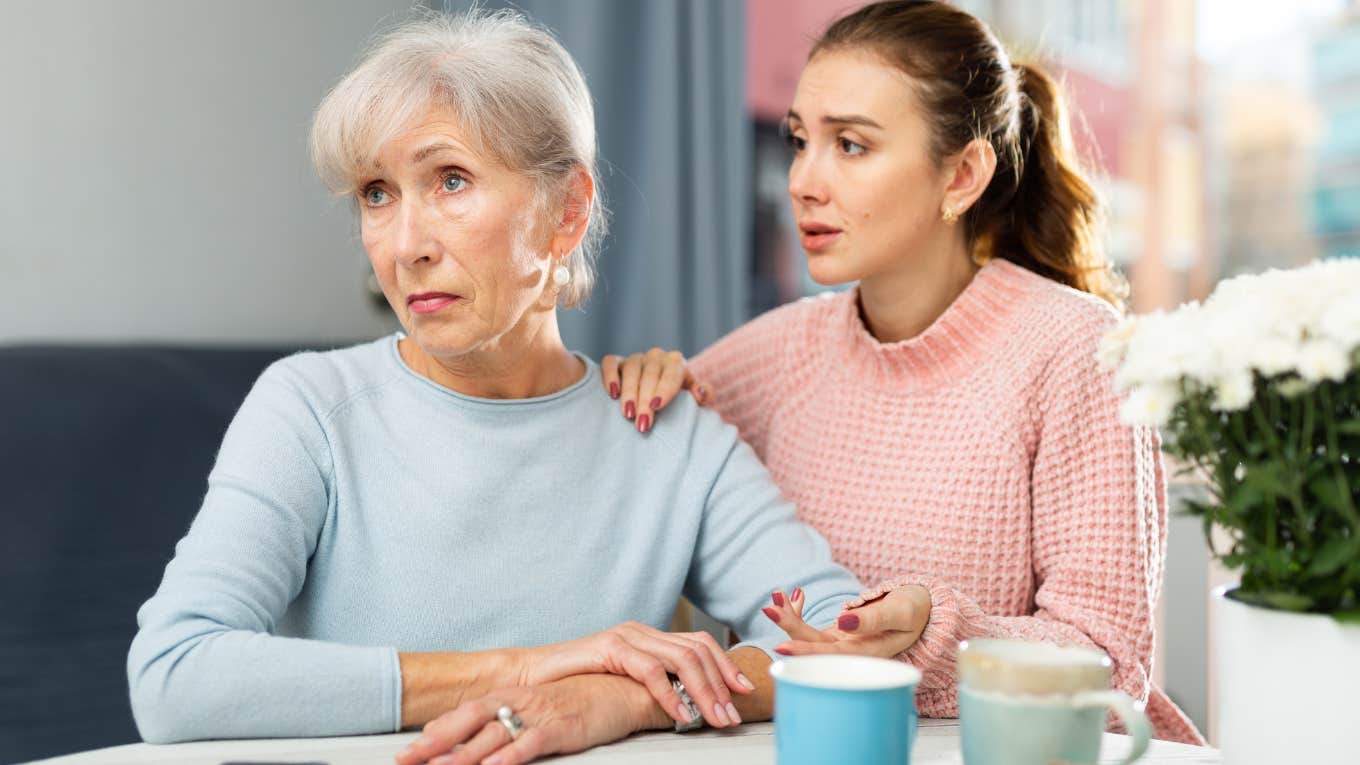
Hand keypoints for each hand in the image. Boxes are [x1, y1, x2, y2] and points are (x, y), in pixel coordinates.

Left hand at [395, 674, 658, 764]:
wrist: (622, 690)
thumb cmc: (578, 703)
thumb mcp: (536, 710)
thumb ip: (506, 724)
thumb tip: (474, 744)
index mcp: (510, 697)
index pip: (464, 714)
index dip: (434, 733)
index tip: (406, 752)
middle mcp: (520, 702)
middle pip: (470, 721)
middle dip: (436, 743)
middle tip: (406, 760)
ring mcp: (540, 713)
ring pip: (495, 734)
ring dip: (465, 754)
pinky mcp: (563, 725)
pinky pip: (533, 741)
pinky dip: (512, 754)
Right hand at [523, 622, 751, 727]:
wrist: (532, 678)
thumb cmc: (577, 685)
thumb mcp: (623, 684)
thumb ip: (653, 686)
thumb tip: (691, 706)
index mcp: (649, 637)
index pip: (699, 644)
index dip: (725, 666)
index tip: (744, 691)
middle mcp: (642, 631)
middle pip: (697, 651)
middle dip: (721, 684)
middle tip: (733, 714)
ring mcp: (627, 636)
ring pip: (681, 659)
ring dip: (703, 691)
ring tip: (714, 718)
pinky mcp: (610, 647)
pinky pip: (650, 670)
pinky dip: (670, 693)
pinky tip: (680, 714)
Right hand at [600, 349, 711, 433]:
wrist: (662, 391)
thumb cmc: (679, 398)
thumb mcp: (694, 398)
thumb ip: (704, 395)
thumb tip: (701, 392)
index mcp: (676, 363)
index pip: (672, 372)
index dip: (665, 389)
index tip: (657, 406)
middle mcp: (656, 357)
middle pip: (650, 374)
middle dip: (645, 400)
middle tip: (642, 423)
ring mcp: (636, 358)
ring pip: (631, 369)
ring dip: (629, 392)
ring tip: (627, 414)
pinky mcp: (618, 362)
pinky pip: (610, 362)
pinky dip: (610, 375)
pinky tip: (612, 393)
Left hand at [761, 585, 931, 658]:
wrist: (922, 607)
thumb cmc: (916, 608)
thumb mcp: (900, 611)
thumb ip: (872, 618)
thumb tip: (842, 622)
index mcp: (868, 652)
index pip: (831, 655)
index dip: (806, 652)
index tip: (782, 646)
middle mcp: (852, 652)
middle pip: (814, 645)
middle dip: (790, 626)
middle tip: (770, 607)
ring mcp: (844, 643)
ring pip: (809, 636)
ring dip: (791, 617)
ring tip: (776, 596)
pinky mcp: (839, 633)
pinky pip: (813, 627)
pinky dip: (801, 612)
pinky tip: (794, 594)